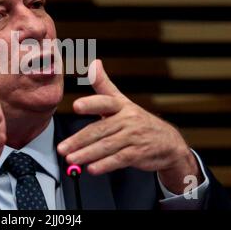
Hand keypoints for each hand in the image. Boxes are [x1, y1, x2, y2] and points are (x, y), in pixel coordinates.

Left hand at [57, 59, 201, 193]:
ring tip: (71, 159)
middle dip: (79, 140)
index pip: (105, 102)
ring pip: (107, 146)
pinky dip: (105, 165)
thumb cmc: (138, 120)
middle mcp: (127, 120)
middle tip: (62, 148)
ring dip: (87, 154)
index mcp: (121, 106)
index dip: (91, 104)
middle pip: (100, 130)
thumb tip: (94, 63)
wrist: (168, 142)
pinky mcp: (138, 154)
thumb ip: (104, 85)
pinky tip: (92, 168)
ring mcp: (133, 137)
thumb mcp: (122, 100)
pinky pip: (119, 160)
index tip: (77, 106)